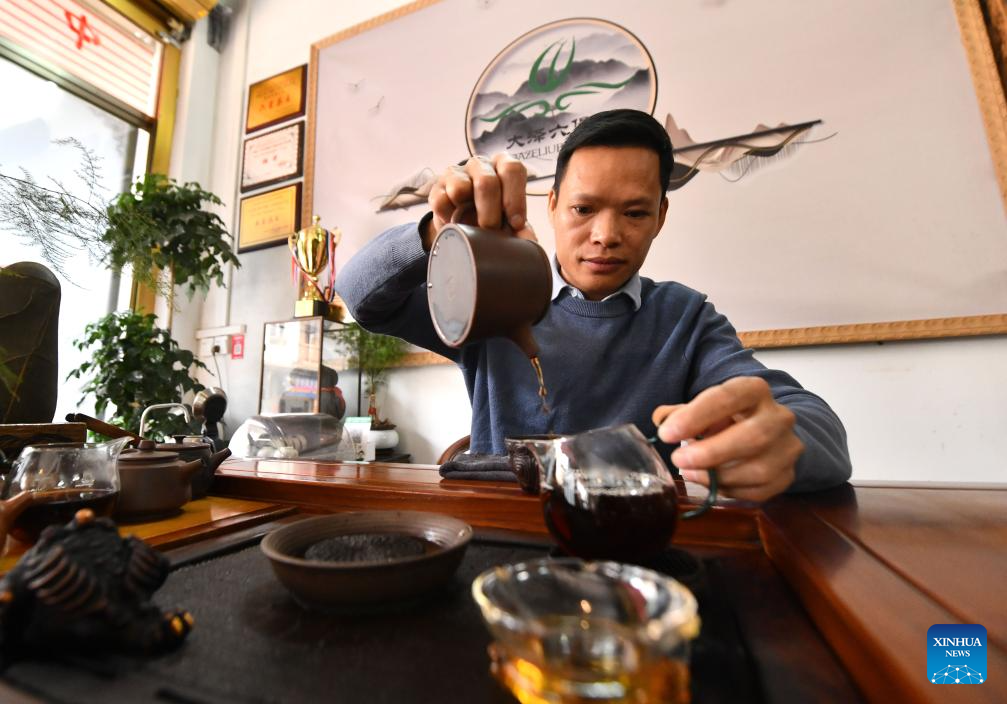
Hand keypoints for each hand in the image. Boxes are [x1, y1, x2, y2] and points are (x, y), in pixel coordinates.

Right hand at [424, 154, 536, 248]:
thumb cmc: (493, 217)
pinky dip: (448, 219)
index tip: (516, 224)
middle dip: (490, 213)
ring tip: (471, 226)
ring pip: (459, 188)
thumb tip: (529, 241)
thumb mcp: (509, 221)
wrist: (463, 222)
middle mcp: (480, 165)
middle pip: (486, 182)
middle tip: (491, 231)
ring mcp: (456, 173)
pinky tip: (455, 225)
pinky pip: (440, 202)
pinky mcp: (437, 187)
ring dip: (466, 214)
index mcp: (503, 167)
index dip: (515, 198)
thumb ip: (521, 229)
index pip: (512, 170)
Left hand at [651, 377, 803, 501]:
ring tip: (691, 472)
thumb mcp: (707, 408)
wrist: (768, 433)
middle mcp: (779, 417)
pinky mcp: (788, 475)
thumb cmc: (729, 419)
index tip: (667, 433)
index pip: (728, 397)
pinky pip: (760, 491)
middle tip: (678, 460)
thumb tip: (662, 421)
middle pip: (753, 436)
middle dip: (711, 452)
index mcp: (755, 391)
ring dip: (718, 477)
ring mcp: (788, 448)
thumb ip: (682, 413)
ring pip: (758, 469)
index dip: (696, 416)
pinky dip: (731, 491)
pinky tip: (713, 484)